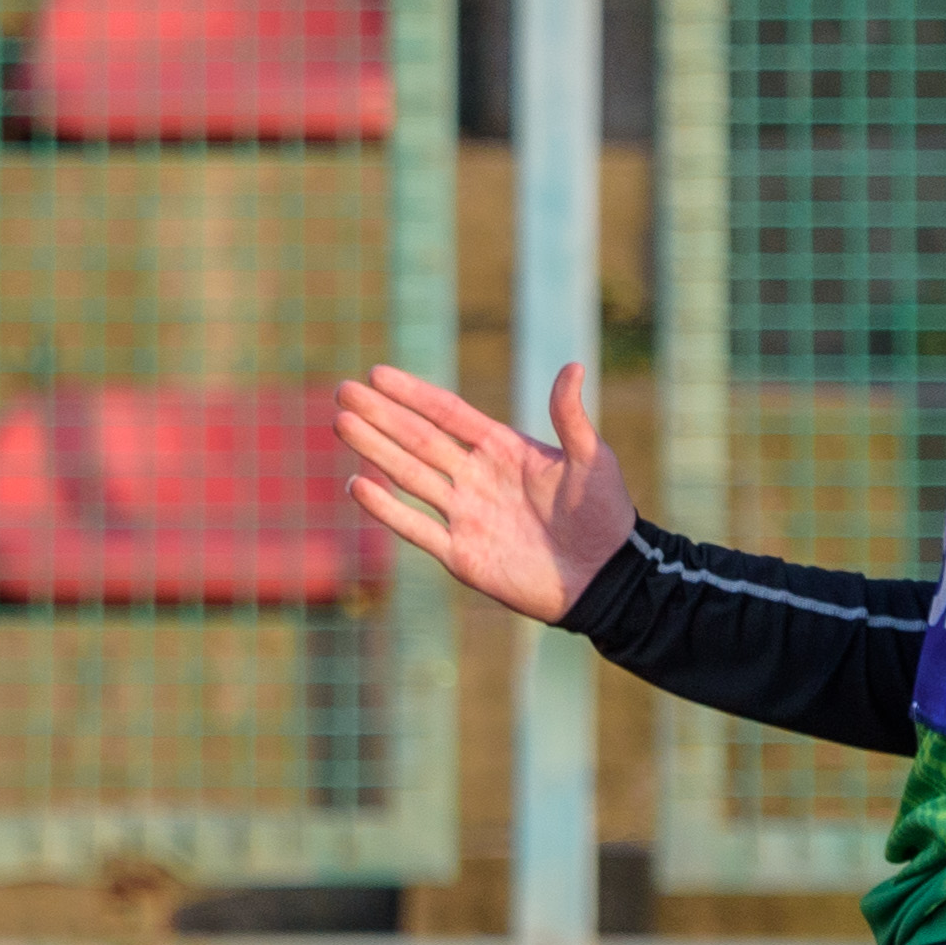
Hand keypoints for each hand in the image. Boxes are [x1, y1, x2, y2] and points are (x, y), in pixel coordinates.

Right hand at [334, 362, 635, 625]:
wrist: (605, 578)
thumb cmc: (605, 516)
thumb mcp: (593, 459)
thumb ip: (571, 418)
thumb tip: (573, 366)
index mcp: (502, 449)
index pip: (448, 414)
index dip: (413, 394)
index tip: (378, 373)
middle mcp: (475, 477)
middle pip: (418, 440)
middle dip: (380, 415)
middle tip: (343, 390)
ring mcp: (464, 515)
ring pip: (409, 476)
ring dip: (374, 450)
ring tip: (340, 423)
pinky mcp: (460, 555)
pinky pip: (416, 528)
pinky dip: (386, 509)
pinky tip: (357, 485)